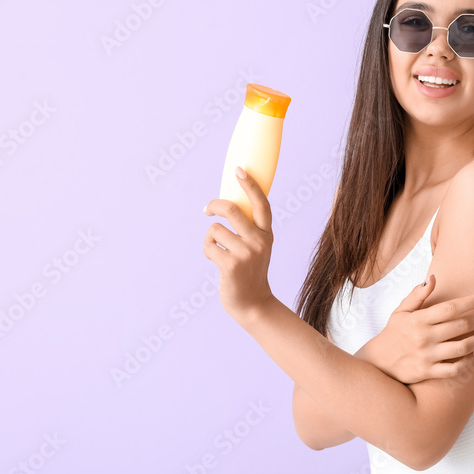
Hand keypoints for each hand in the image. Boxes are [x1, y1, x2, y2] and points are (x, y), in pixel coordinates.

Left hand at [202, 166, 274, 323]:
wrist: (253, 303)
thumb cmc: (250, 271)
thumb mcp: (256, 247)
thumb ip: (249, 229)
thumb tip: (226, 205)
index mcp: (267, 234)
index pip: (261, 204)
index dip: (250, 185)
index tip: (239, 171)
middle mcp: (259, 241)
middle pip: (232, 210)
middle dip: (214, 205)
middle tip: (207, 209)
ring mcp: (246, 253)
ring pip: (215, 230)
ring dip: (210, 238)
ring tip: (217, 251)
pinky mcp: (231, 265)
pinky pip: (209, 246)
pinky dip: (207, 251)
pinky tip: (215, 260)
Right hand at [364, 275, 473, 383]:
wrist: (378, 362)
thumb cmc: (393, 333)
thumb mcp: (401, 311)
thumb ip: (417, 295)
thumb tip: (433, 278)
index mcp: (419, 319)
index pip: (451, 308)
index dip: (472, 301)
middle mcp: (425, 337)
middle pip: (462, 326)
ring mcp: (428, 355)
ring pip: (463, 348)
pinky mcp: (428, 372)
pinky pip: (454, 368)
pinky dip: (468, 361)